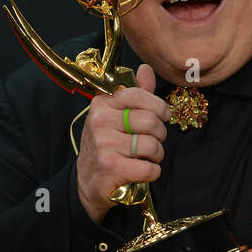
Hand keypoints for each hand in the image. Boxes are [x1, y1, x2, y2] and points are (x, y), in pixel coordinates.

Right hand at [76, 63, 171, 222]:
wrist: (88, 182)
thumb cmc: (106, 146)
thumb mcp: (115, 117)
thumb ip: (135, 94)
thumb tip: (146, 68)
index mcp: (102, 105)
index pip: (138, 95)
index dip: (159, 106)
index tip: (164, 115)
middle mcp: (100, 122)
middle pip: (151, 121)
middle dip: (160, 135)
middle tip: (154, 142)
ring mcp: (104, 145)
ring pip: (152, 146)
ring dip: (157, 155)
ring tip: (147, 158)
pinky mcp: (111, 167)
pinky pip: (149, 168)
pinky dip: (152, 172)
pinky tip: (143, 171)